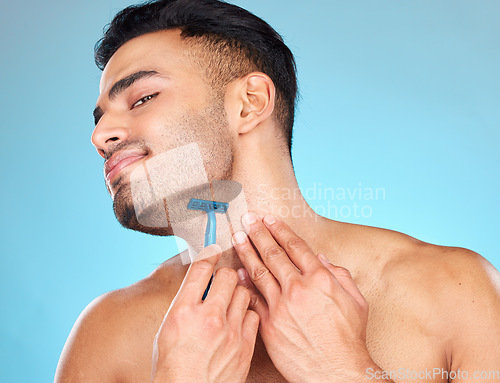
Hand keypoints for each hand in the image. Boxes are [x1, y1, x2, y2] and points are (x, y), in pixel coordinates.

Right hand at [151, 244, 259, 382]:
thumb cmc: (173, 365)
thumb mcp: (166, 328)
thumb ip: (184, 302)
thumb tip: (199, 281)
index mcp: (184, 311)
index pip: (201, 269)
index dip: (209, 254)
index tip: (213, 251)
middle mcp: (208, 317)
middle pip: (227, 275)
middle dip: (225, 274)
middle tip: (222, 280)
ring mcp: (229, 331)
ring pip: (244, 292)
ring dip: (237, 292)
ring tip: (230, 300)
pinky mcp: (245, 345)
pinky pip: (253, 315)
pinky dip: (246, 314)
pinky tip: (238, 319)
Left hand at [232, 213, 372, 382]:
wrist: (337, 371)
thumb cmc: (349, 338)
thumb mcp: (356, 301)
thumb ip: (339, 275)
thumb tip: (321, 258)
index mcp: (320, 279)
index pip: (295, 246)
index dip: (280, 229)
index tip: (269, 219)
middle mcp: (298, 288)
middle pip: (273, 254)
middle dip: (258, 233)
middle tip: (247, 219)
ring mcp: (281, 306)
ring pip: (259, 272)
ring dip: (247, 252)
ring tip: (238, 237)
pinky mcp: (270, 324)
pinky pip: (253, 299)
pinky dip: (245, 284)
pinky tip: (237, 273)